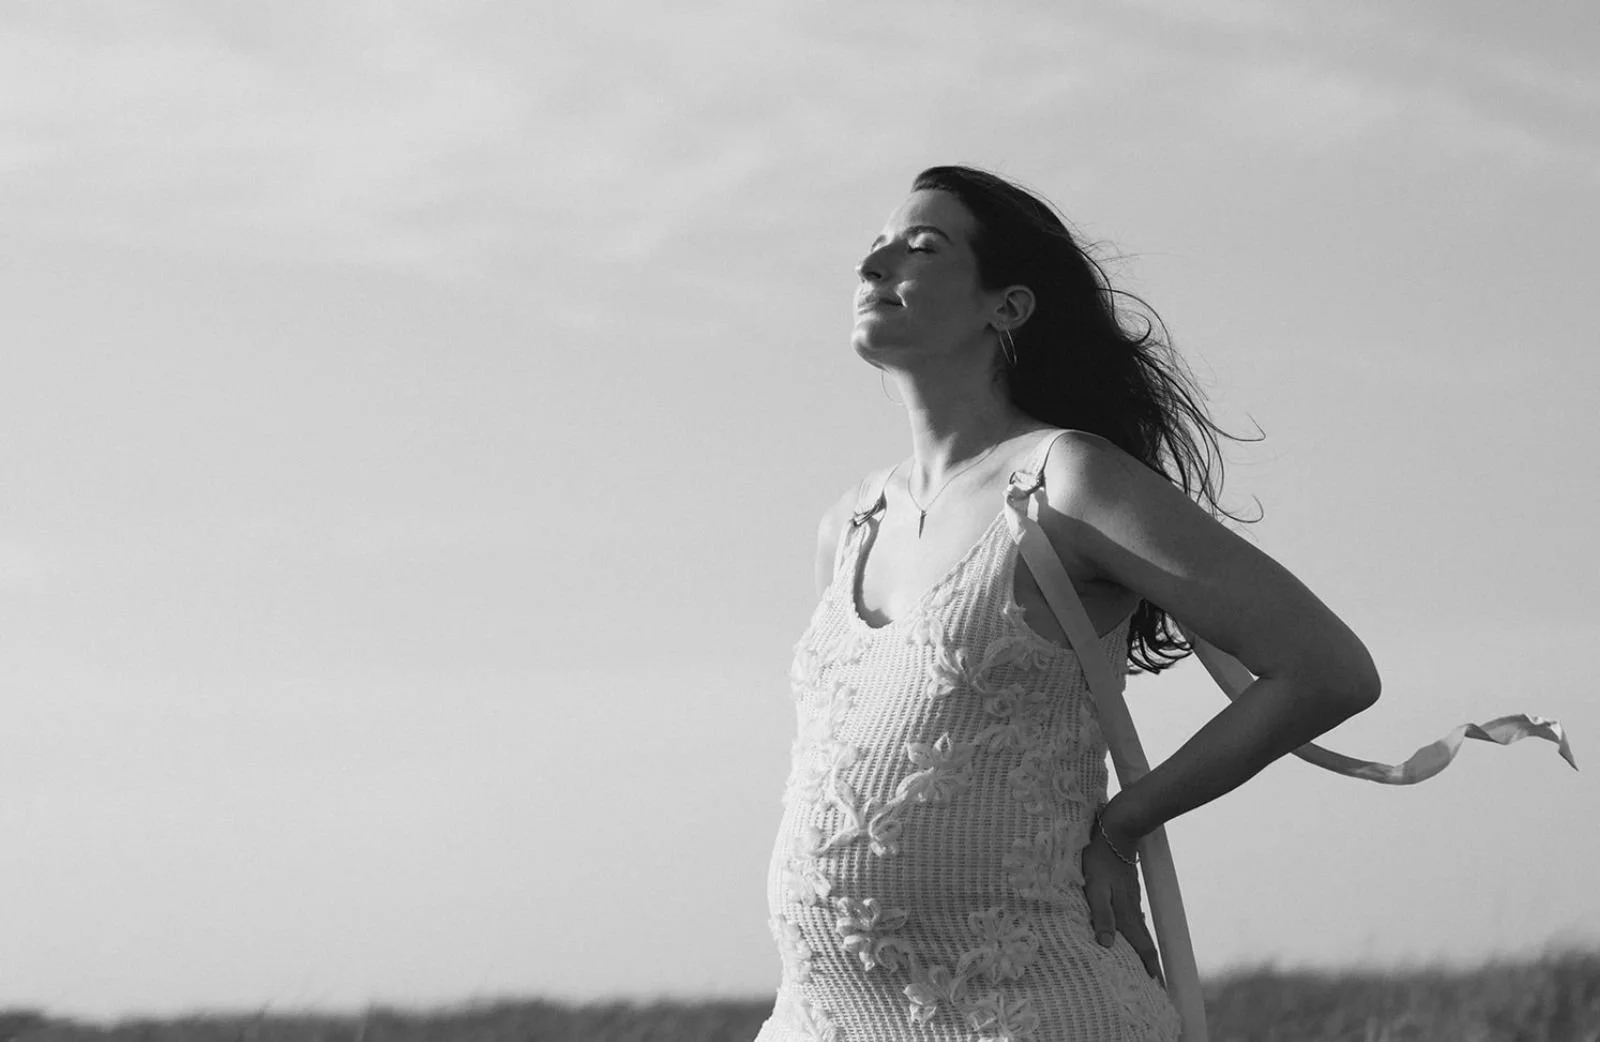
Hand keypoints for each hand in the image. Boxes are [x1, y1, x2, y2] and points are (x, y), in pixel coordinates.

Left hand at [1083, 820, 1162, 982]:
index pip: (1142, 948)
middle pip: (1145, 943)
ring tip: (1145, 966)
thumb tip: (1107, 945)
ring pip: (1141, 931)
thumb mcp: (1094, 888)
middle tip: (1158, 986)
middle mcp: (1133, 910)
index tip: (1161, 989)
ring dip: (1144, 950)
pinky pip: (1135, 920)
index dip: (1151, 969)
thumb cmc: (1100, 860)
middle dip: (1152, 965)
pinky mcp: (1128, 891)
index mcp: (1126, 914)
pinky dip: (1137, 934)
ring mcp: (1132, 900)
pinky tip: (1131, 935)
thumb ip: (1101, 915)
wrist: (1117, 832)